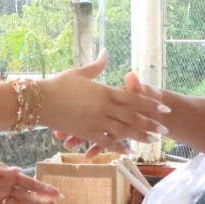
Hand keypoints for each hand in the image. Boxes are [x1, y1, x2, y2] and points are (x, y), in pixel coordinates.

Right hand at [48, 61, 169, 155]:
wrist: (39, 101)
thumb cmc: (57, 84)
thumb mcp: (78, 72)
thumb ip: (96, 66)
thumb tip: (106, 52)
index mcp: (104, 91)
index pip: (133, 98)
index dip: (150, 104)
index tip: (164, 109)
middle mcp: (104, 108)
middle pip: (133, 117)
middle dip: (151, 123)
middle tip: (165, 129)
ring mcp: (96, 122)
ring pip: (123, 131)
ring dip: (139, 136)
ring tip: (153, 140)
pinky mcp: (86, 133)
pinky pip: (106, 141)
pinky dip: (119, 146)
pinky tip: (129, 151)